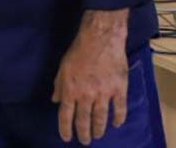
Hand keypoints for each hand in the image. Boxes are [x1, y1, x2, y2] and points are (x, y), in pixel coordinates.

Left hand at [52, 9, 128, 144]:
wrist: (100, 39)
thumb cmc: (78, 50)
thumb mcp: (63, 67)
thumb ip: (59, 86)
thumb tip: (55, 100)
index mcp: (70, 89)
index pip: (66, 115)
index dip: (65, 128)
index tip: (66, 138)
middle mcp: (86, 95)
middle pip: (84, 120)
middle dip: (83, 133)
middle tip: (84, 141)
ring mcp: (104, 93)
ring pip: (101, 118)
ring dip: (99, 129)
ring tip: (97, 135)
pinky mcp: (119, 89)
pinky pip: (120, 109)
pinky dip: (118, 118)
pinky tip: (116, 124)